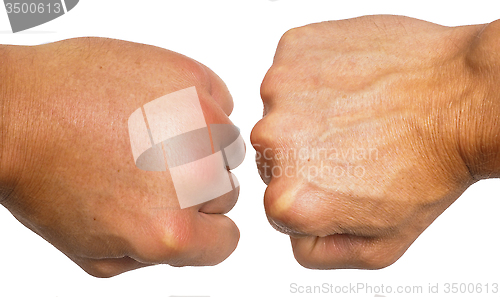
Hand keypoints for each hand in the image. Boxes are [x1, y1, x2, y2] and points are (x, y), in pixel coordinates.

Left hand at [0, 38, 240, 276]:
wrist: (17, 111)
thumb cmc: (44, 176)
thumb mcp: (95, 253)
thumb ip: (155, 256)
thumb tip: (189, 237)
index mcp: (170, 229)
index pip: (225, 240)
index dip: (203, 232)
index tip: (183, 214)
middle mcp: (194, 174)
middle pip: (226, 191)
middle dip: (195, 187)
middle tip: (150, 169)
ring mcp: (197, 119)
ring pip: (226, 145)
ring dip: (199, 144)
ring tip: (152, 135)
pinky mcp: (191, 77)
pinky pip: (218, 100)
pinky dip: (196, 105)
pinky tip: (158, 107)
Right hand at [251, 15, 495, 268]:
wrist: (463, 97)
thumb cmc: (431, 166)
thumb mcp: (381, 246)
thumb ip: (319, 254)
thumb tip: (292, 233)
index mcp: (289, 197)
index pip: (277, 206)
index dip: (314, 197)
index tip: (345, 181)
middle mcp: (273, 140)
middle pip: (273, 157)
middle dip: (307, 155)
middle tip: (355, 146)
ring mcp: (281, 87)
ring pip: (282, 111)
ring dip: (310, 114)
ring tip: (357, 112)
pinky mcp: (294, 47)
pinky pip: (292, 70)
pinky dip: (315, 77)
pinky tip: (352, 85)